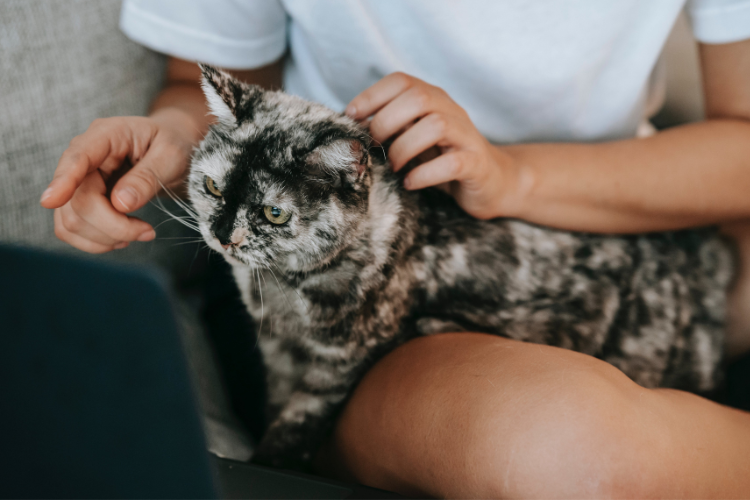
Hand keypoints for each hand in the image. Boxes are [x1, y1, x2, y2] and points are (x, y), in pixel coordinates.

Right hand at [41, 109, 199, 252]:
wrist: (171, 149)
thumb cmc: (172, 146)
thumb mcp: (171, 155)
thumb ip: (147, 177)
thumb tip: (121, 203)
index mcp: (108, 134)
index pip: (77, 157)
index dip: (63, 181)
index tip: (51, 201)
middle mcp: (86, 156)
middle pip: (77, 200)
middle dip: (111, 225)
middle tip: (147, 231)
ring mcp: (80, 179)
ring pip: (70, 220)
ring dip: (104, 237)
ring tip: (139, 233)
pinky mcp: (81, 200)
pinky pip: (72, 229)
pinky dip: (97, 242)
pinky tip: (123, 237)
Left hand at [346, 72, 520, 219]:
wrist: (492, 181)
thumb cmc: (442, 159)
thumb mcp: (413, 138)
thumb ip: (390, 128)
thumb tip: (352, 127)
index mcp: (432, 99)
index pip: (401, 80)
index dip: (372, 95)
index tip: (352, 117)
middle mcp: (451, 111)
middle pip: (418, 98)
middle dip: (386, 123)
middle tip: (375, 148)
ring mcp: (466, 136)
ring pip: (435, 126)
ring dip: (405, 148)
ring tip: (394, 167)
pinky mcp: (475, 163)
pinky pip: (452, 163)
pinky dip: (424, 174)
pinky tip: (410, 183)